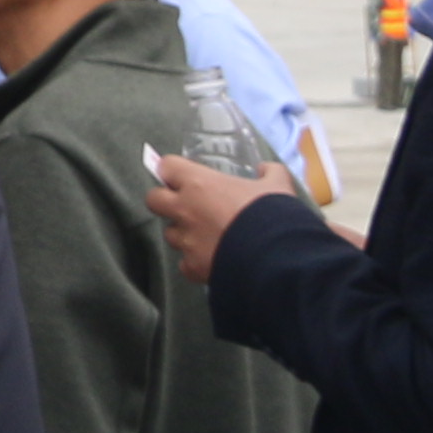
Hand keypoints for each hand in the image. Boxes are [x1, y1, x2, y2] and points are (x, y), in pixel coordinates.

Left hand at [146, 148, 298, 282]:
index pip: (167, 166)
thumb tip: (265, 168)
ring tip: (207, 237)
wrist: (279, 258)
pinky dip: (195, 263)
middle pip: (154, 199)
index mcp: (200, 184)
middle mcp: (185, 209)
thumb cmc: (275, 215)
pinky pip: (185, 263)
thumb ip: (269, 172)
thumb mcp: (278, 186)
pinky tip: (213, 261)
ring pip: (170, 234)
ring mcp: (186, 240)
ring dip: (184, 234)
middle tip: (187, 206)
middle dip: (165, 201)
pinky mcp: (193, 266)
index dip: (174, 171)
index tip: (184, 176)